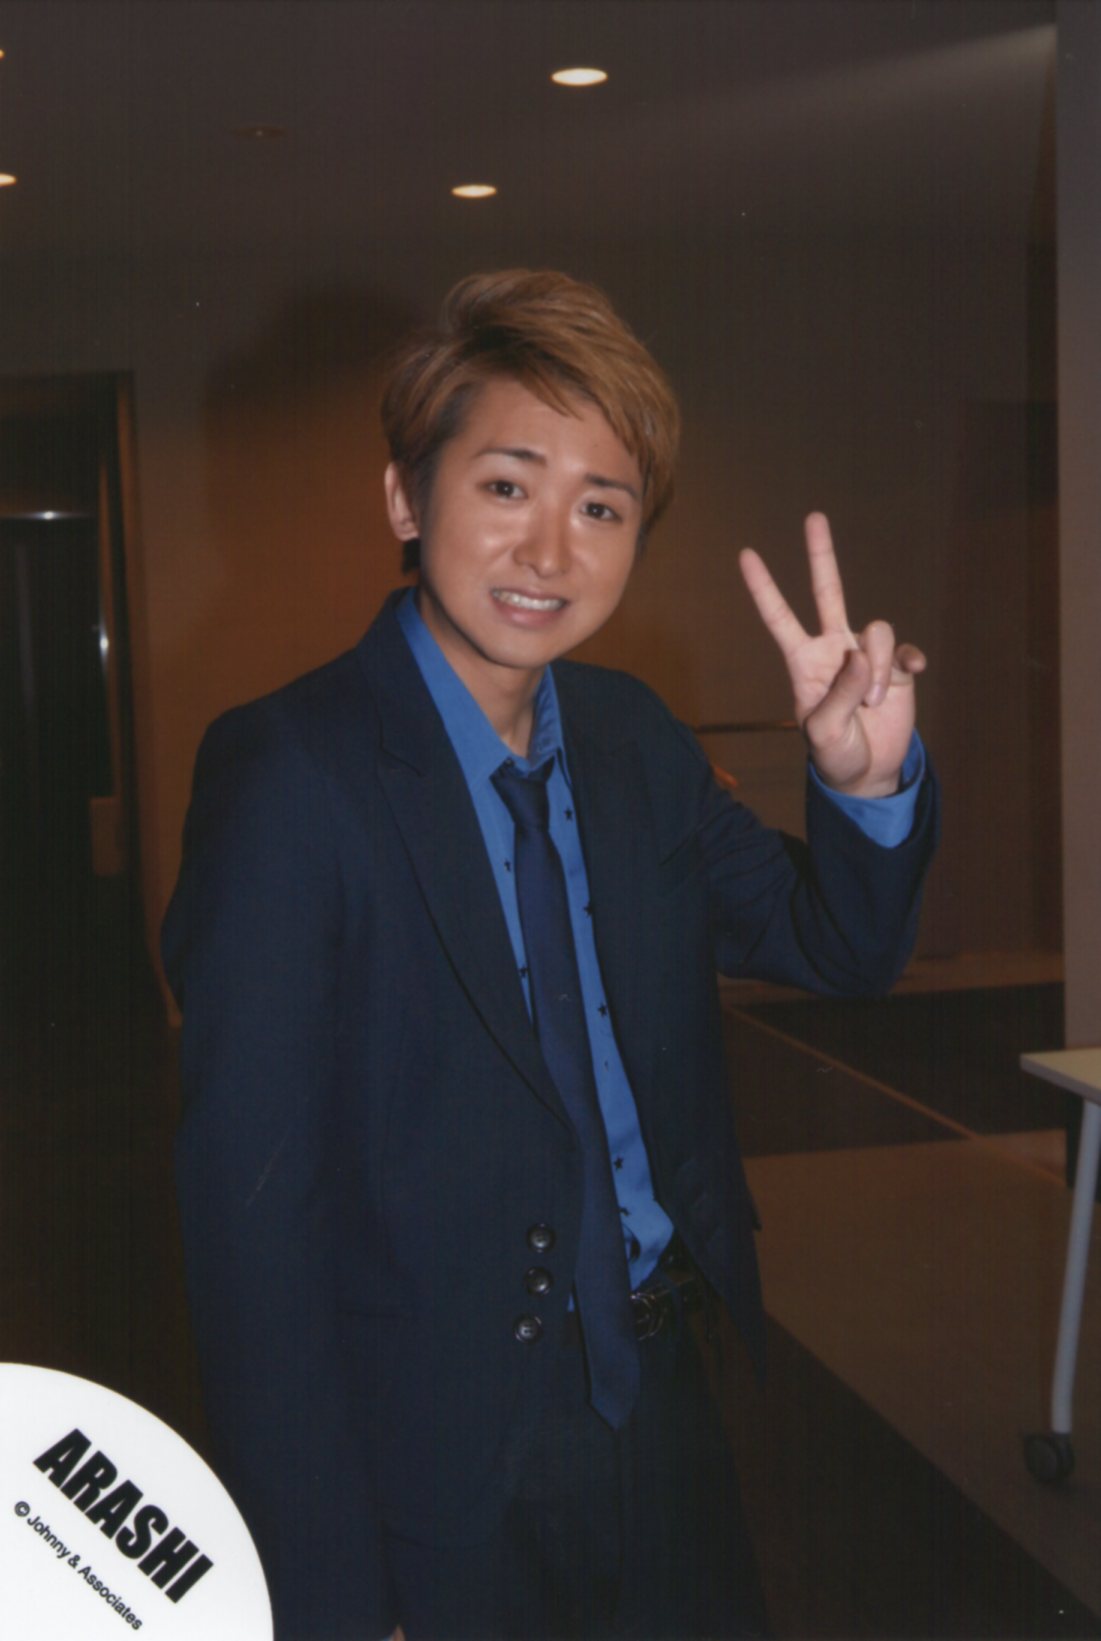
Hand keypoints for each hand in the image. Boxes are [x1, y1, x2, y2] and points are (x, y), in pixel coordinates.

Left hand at [738, 513, 925, 797]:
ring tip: (873, 703)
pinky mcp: (897, 667)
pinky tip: (909, 676)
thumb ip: (840, 693)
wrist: (868, 772)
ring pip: (876, 632)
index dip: (763, 588)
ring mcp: (866, 655)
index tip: (746, 555)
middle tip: (814, 518)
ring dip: (877, 668)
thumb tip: (860, 655)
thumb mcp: (825, 731)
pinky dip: (905, 663)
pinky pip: (904, 651)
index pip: (779, 618)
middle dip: (821, 555)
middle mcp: (834, 649)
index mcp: (804, 662)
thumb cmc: (836, 752)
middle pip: (827, 592)